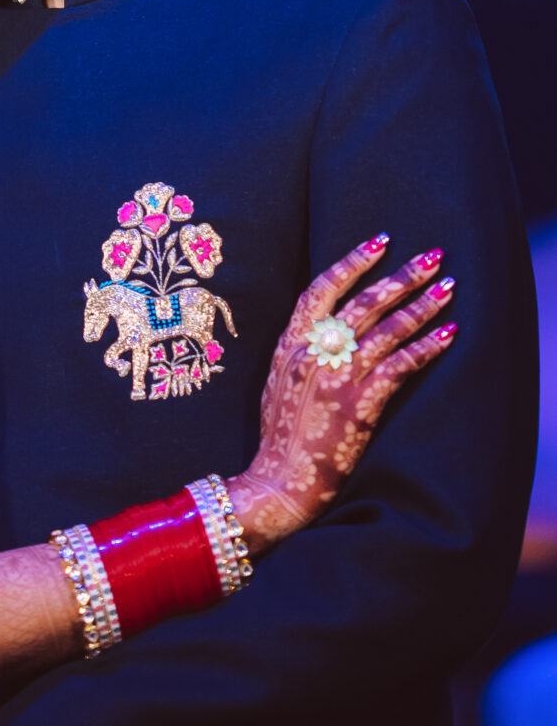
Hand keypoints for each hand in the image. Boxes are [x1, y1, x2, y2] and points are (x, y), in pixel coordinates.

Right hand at [230, 236, 456, 554]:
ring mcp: (337, 378)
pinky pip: (400, 365)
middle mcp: (313, 354)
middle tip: (433, 256)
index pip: (322, 290)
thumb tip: (326, 328)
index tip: (380, 241)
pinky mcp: (360, 404)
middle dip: (402, 275)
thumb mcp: (278, 384)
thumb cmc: (280, 439)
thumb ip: (299, 354)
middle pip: (364, 302)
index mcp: (289, 346)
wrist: (279, 483)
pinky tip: (447, 334)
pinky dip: (427, 347)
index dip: (352, 262)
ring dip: (423, 305)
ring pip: (387, 329)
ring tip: (448, 288)